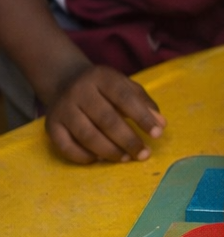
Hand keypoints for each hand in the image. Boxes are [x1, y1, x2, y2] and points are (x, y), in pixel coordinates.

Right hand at [45, 64, 165, 163]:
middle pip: (106, 119)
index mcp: (101, 77)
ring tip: (126, 158)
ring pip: (87, 136)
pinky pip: (67, 147)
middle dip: (128, 140)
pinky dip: (84, 157)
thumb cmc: (103, 88)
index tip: (157, 133)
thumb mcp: (125, 86)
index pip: (124, 97)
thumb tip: (161, 124)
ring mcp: (62, 109)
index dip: (142, 117)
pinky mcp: (51, 126)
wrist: (64, 81)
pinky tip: (99, 159)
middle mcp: (79, 91)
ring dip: (110, 151)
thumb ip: (144, 103)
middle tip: (143, 154)